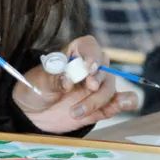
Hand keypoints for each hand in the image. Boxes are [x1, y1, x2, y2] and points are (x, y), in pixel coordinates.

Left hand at [13, 35, 138, 133]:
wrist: (33, 113)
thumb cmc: (36, 88)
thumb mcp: (39, 81)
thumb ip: (55, 78)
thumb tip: (69, 81)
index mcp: (74, 53)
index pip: (90, 46)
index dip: (92, 55)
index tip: (88, 67)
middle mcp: (91, 68)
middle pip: (104, 68)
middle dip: (98, 78)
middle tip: (89, 87)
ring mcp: (97, 87)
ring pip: (110, 88)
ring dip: (97, 100)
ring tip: (75, 112)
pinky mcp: (102, 106)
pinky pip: (120, 102)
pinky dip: (125, 102)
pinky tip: (122, 103)